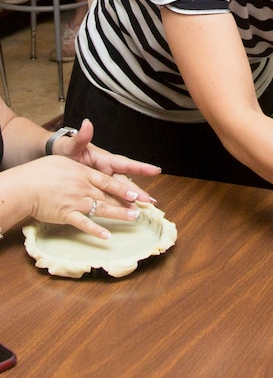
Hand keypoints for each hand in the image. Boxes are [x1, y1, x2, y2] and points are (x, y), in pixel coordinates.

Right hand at [8, 156, 148, 239]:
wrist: (24, 186)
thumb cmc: (39, 172)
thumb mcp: (62, 159)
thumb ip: (78, 158)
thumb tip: (88, 141)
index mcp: (83, 173)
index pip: (108, 180)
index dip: (123, 187)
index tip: (136, 192)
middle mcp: (83, 187)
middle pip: (109, 195)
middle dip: (127, 200)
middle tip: (143, 205)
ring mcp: (76, 201)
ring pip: (102, 208)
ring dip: (119, 213)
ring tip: (133, 217)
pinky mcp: (67, 214)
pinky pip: (84, 223)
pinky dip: (96, 230)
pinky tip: (106, 235)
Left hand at [54, 119, 160, 203]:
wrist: (53, 158)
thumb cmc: (64, 150)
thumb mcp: (71, 145)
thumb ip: (81, 137)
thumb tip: (87, 124)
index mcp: (103, 159)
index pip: (125, 163)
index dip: (140, 168)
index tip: (155, 170)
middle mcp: (106, 170)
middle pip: (125, 181)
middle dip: (138, 191)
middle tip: (150, 200)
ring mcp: (101, 180)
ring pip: (119, 190)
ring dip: (131, 199)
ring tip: (144, 207)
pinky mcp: (94, 188)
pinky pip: (108, 197)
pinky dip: (117, 204)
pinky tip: (125, 210)